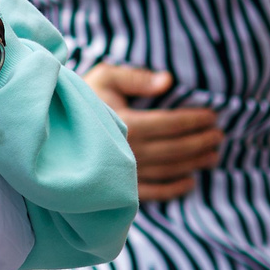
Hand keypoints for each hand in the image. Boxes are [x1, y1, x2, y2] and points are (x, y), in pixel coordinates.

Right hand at [84, 63, 223, 202]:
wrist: (50, 125)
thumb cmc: (83, 96)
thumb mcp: (104, 77)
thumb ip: (135, 78)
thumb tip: (168, 81)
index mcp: (125, 122)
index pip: (170, 124)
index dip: (194, 120)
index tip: (212, 116)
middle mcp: (126, 150)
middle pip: (174, 149)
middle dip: (200, 141)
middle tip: (219, 135)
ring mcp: (122, 172)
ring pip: (168, 170)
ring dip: (194, 164)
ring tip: (213, 155)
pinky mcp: (117, 187)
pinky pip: (151, 192)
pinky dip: (172, 190)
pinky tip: (189, 183)